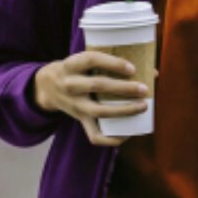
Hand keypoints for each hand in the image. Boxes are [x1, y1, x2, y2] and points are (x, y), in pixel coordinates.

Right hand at [32, 50, 153, 146]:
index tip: (132, 68)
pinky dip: (111, 138)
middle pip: (97, 85)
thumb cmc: (74, 69)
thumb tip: (152, 71)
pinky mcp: (79, 119)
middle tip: (144, 89)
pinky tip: (128, 134)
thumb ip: (108, 62)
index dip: (112, 63)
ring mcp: (74, 104)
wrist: (46, 87)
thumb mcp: (81, 60)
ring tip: (142, 106)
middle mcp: (69, 84)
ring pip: (99, 111)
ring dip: (123, 110)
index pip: (91, 59)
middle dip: (124, 88)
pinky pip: (94, 135)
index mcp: (70, 65)